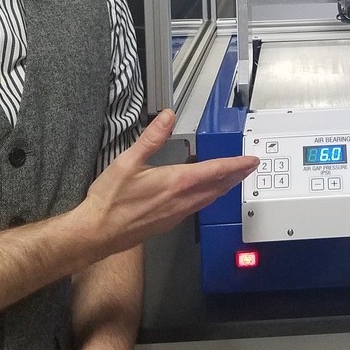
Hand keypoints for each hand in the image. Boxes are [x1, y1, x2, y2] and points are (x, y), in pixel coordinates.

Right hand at [79, 110, 257, 256]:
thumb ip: (151, 138)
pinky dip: (208, 196)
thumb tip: (168, 116)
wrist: (97, 232)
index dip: (236, 164)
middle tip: (249, 167)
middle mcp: (181, 200)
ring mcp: (177, 214)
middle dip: (236, 175)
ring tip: (233, 177)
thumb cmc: (109, 199)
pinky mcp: (169, 222)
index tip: (251, 160)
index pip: (215, 171)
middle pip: (218, 186)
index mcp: (175, 182)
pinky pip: (197, 207)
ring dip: (224, 186)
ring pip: (209, 198)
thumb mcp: (127, 161)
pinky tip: (204, 192)